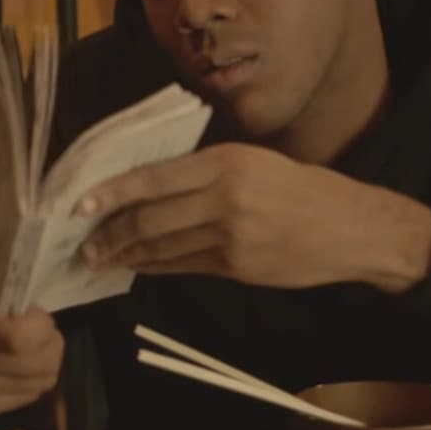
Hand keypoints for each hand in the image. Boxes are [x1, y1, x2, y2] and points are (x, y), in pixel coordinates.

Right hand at [0, 172, 63, 424]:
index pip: (15, 335)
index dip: (36, 319)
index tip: (29, 300)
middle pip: (36, 358)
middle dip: (46, 333)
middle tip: (34, 315)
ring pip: (39, 379)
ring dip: (44, 354)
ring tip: (28, 335)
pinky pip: (27, 396)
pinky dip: (32, 376)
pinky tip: (16, 358)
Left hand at [77, 144, 430, 293]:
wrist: (350, 228)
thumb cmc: (302, 189)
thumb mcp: (256, 161)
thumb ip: (207, 170)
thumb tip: (152, 183)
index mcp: (227, 162)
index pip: (155, 178)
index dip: (113, 193)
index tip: (80, 203)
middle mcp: (226, 198)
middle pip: (152, 219)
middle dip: (110, 234)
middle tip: (83, 244)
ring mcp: (231, 238)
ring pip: (163, 248)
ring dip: (126, 256)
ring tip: (100, 259)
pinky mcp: (238, 268)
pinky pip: (185, 267)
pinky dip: (156, 267)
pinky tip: (138, 266)